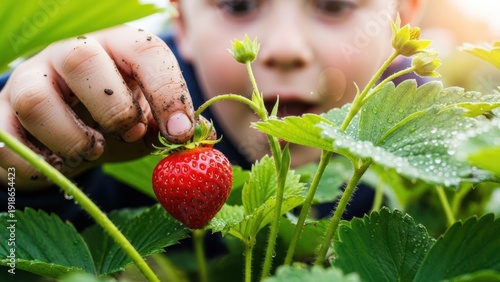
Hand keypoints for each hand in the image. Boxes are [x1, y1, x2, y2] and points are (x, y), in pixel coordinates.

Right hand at [0, 26, 194, 189]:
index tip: (180, 134)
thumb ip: (172, 127)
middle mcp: (71, 53)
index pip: (146, 51)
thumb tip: (195, 139)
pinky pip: (5, 137)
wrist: (72, 136)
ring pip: (35, 98)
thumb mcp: (151, 121)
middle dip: (113, 108)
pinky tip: (60, 167)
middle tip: (129, 134)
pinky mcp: (4, 113)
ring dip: (72, 139)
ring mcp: (32, 79)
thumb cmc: (119, 123)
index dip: (168, 93)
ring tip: (92, 152)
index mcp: (118, 47)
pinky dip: (37, 163)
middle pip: (81, 60)